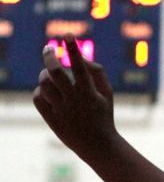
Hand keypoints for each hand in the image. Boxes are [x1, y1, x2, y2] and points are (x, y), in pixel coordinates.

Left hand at [33, 38, 115, 159]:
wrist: (98, 145)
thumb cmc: (103, 114)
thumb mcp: (107, 92)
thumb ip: (96, 71)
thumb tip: (80, 57)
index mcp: (89, 92)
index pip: (79, 66)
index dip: (73, 49)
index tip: (67, 35)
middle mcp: (74, 100)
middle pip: (54, 73)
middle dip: (49, 57)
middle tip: (48, 48)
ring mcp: (61, 110)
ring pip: (44, 85)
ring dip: (45, 75)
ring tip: (49, 74)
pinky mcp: (52, 119)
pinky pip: (38, 99)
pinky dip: (40, 92)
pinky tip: (47, 92)